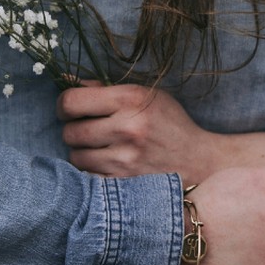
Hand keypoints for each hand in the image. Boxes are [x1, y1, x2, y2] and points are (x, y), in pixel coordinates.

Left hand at [57, 82, 264, 185]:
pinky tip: (108, 166)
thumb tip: (65, 80)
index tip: (71, 110)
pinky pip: (87, 178)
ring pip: (75, 157)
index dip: (64, 106)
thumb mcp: (146, 96)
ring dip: (83, 153)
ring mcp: (125, 159)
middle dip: (75, 131)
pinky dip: (92, 173)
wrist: (200, 162)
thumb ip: (105, 89)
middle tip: (89, 131)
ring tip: (102, 150)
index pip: (71, 101)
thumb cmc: (170, 125)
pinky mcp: (124, 184)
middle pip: (70, 132)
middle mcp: (126, 128)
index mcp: (130, 99)